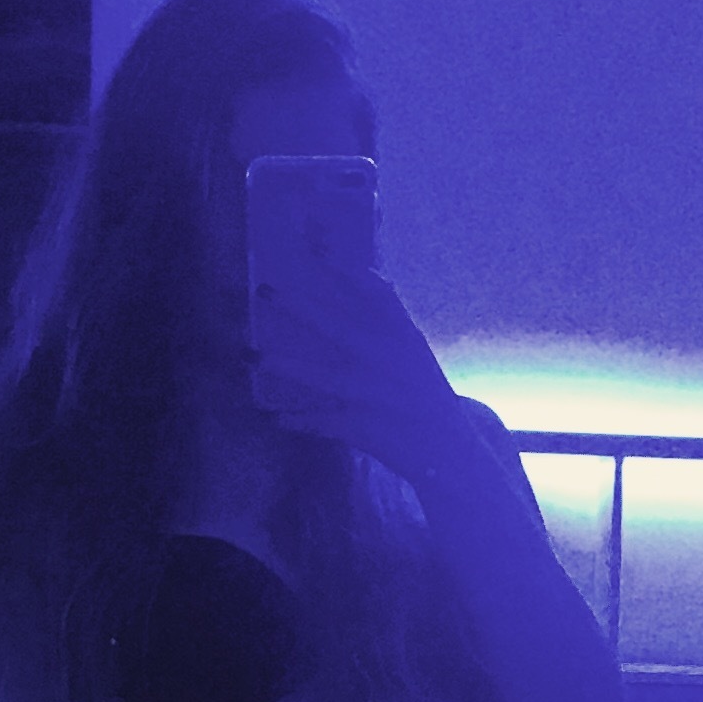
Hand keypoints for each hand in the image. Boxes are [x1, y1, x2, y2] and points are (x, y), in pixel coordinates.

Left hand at [248, 268, 482, 494]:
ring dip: (287, 366)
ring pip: (326, 377)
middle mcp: (392, 363)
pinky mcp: (367, 428)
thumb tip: (367, 274)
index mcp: (405, 338)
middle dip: (301, 308)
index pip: (378, 295)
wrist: (450, 452)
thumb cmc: (423, 395)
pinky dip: (300, 421)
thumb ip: (390, 318)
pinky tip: (273, 416)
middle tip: (265, 290)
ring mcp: (378, 396)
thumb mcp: (413, 352)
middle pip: (341, 329)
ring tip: (252, 357)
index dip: (347, 271)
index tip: (318, 248)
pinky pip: (325, 422)